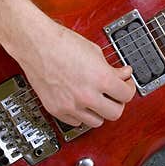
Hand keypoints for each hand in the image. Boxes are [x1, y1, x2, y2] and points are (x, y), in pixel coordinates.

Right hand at [12, 19, 135, 127]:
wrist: (35, 44)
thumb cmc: (62, 43)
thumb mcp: (95, 52)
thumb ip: (111, 68)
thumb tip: (123, 75)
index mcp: (100, 78)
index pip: (126, 95)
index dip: (129, 88)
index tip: (126, 84)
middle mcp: (86, 95)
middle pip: (115, 113)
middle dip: (117, 102)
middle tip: (115, 94)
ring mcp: (70, 105)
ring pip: (96, 122)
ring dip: (100, 111)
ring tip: (97, 99)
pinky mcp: (56, 110)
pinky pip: (76, 122)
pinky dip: (81, 115)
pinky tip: (81, 103)